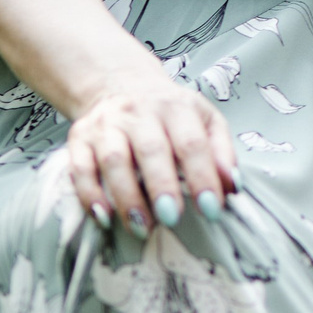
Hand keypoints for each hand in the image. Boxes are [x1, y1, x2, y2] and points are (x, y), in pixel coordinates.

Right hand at [64, 59, 238, 234]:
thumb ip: (221, 152)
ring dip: (127, 197)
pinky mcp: (79, 138)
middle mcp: (140, 113)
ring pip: (114, 161)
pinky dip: (90, 195)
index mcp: (177, 107)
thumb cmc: (170, 113)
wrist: (121, 84)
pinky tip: (104, 217)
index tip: (211, 207)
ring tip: (142, 227)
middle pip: (151, 150)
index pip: (192, 143)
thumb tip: (233, 185)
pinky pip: (80, 169)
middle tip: (173, 218)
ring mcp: (107, 125)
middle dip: (162, 187)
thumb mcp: (204, 121)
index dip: (203, 176)